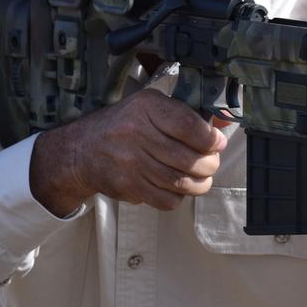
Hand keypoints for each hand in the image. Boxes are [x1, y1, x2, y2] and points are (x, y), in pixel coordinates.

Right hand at [30, 88, 227, 215]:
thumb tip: (224, 123)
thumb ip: (186, 113)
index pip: (189, 126)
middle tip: (212, 162)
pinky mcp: (128, 186)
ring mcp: (131, 163)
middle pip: (189, 158)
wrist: (82, 150)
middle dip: (210, 164)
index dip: (210, 139)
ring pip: (181, 182)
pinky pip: (166, 199)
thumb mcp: (150, 106)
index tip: (217, 142)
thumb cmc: (124, 125)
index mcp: (146, 108)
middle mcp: (136, 134)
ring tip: (201, 177)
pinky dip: (178, 196)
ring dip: (199, 183)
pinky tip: (177, 187)